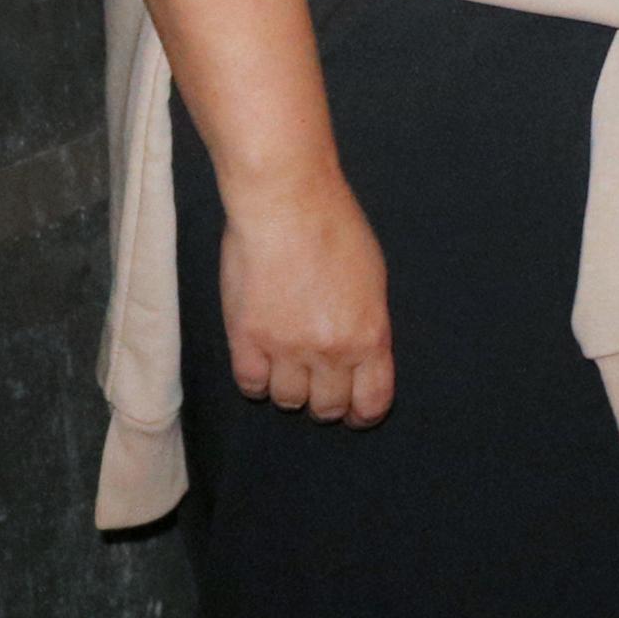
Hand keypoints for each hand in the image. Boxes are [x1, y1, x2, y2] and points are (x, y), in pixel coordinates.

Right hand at [218, 181, 394, 426]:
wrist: (287, 204)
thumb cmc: (335, 227)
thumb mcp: (372, 278)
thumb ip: (366, 323)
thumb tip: (360, 353)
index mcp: (369, 335)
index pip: (371, 402)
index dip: (363, 413)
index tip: (355, 412)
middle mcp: (331, 351)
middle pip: (327, 407)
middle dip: (326, 400)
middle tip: (319, 383)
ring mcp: (286, 349)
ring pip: (288, 401)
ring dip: (290, 389)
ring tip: (288, 365)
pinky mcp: (247, 340)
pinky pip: (251, 385)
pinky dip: (257, 380)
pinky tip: (260, 362)